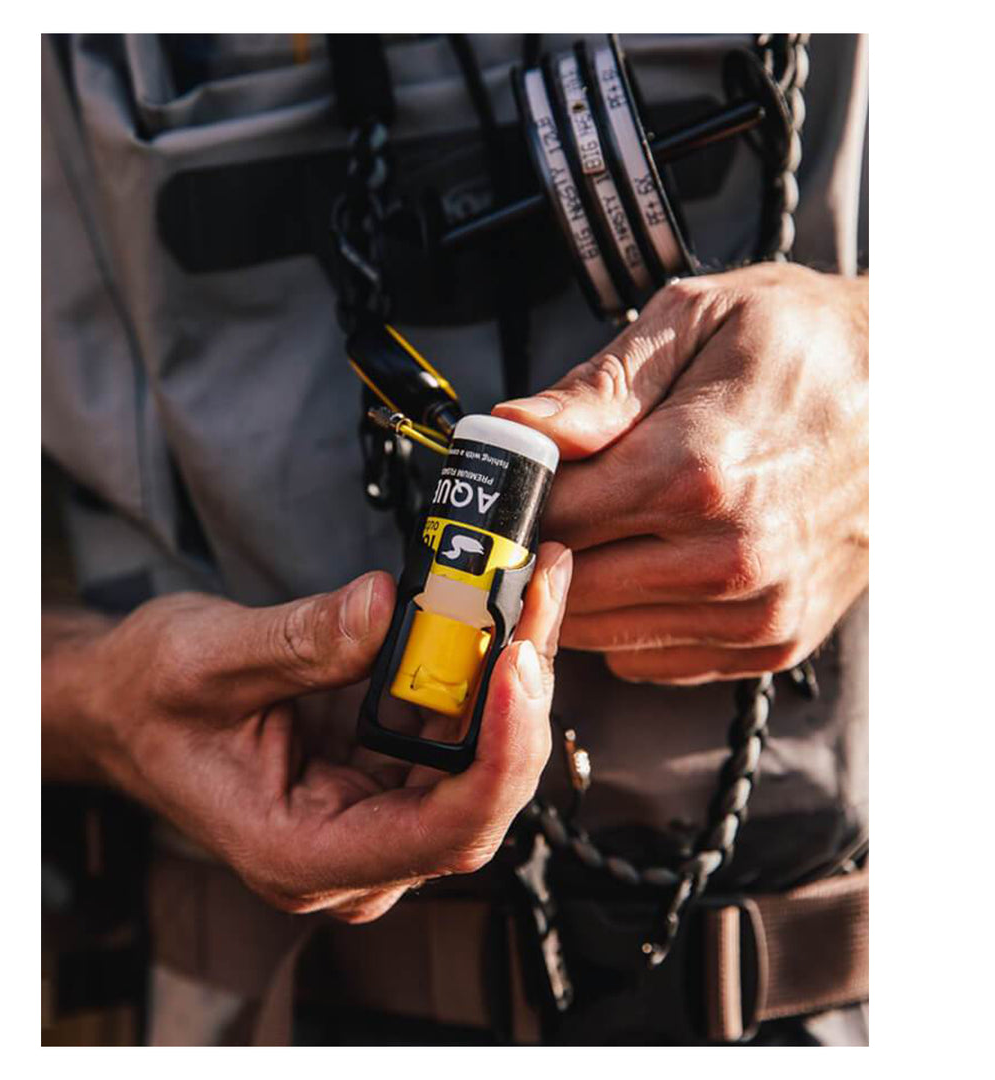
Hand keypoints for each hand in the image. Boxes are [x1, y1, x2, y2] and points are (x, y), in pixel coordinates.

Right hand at [44, 543, 570, 920]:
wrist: (127, 707)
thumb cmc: (149, 702)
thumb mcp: (206, 660)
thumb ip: (301, 641)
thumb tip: (388, 607)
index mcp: (301, 853)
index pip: (441, 834)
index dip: (502, 756)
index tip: (519, 666)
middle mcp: (355, 852)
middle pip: (481, 794)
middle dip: (522, 693)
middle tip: (536, 596)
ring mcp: (377, 816)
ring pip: (484, 759)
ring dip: (516, 671)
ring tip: (531, 585)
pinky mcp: (389, 776)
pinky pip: (462, 732)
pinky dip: (487, 670)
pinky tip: (505, 610)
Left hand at [494, 264, 866, 684]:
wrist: (915, 390)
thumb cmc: (807, 346)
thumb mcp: (697, 319)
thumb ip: (600, 386)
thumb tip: (516, 429)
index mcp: (696, 469)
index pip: (555, 518)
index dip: (520, 502)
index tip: (516, 484)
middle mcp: (728, 553)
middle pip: (571, 586)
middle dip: (542, 551)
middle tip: (549, 511)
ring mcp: (756, 607)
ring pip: (605, 634)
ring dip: (582, 592)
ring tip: (602, 533)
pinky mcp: (774, 639)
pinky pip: (657, 662)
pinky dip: (631, 625)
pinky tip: (647, 569)